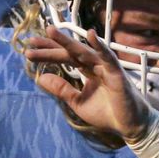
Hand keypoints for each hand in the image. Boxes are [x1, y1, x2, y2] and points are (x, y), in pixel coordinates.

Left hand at [26, 26, 152, 142]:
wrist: (129, 126)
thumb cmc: (107, 113)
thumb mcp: (77, 101)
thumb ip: (61, 89)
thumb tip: (40, 78)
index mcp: (87, 70)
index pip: (65, 58)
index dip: (48, 53)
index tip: (29, 50)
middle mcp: (95, 65)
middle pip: (70, 52)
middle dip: (51, 45)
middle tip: (32, 40)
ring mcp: (106, 67)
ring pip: (84, 51)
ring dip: (67, 41)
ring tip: (50, 31)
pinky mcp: (117, 73)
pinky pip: (108, 57)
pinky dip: (100, 46)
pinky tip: (90, 35)